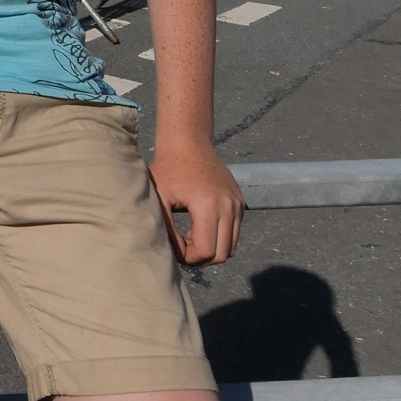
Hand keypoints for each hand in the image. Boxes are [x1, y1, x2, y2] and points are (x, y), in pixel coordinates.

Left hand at [148, 139, 243, 265]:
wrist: (188, 142)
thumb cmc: (168, 169)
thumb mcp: (161, 199)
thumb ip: (168, 231)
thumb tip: (177, 256)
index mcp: (208, 206)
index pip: (205, 251)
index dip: (187, 258)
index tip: (173, 249)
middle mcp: (229, 206)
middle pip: (222, 255)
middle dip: (200, 258)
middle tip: (182, 248)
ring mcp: (237, 204)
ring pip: (232, 247)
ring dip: (212, 250)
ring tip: (190, 237)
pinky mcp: (240, 202)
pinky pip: (234, 233)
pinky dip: (220, 238)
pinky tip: (200, 227)